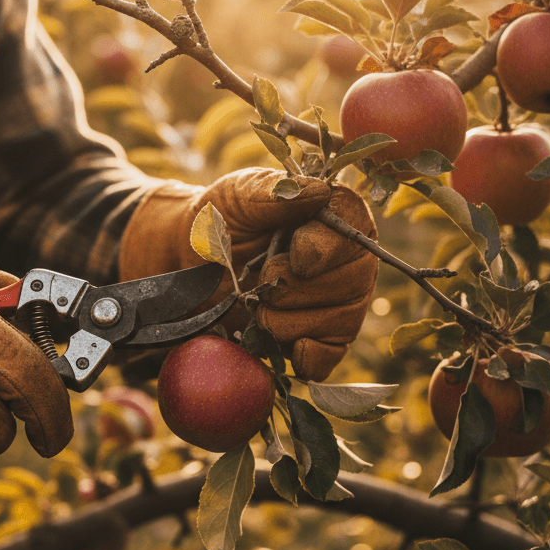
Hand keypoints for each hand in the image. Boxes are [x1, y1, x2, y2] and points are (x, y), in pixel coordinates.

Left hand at [118, 169, 377, 380]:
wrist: (195, 261)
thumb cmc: (222, 220)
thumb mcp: (238, 197)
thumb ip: (272, 194)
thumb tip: (318, 192)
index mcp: (334, 215)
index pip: (355, 232)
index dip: (324, 248)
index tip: (293, 254)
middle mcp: (348, 260)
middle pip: (350, 284)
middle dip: (293, 288)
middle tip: (260, 278)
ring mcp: (339, 303)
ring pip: (338, 323)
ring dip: (286, 320)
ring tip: (256, 304)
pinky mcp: (319, 339)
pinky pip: (329, 358)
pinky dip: (304, 358)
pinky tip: (282, 348)